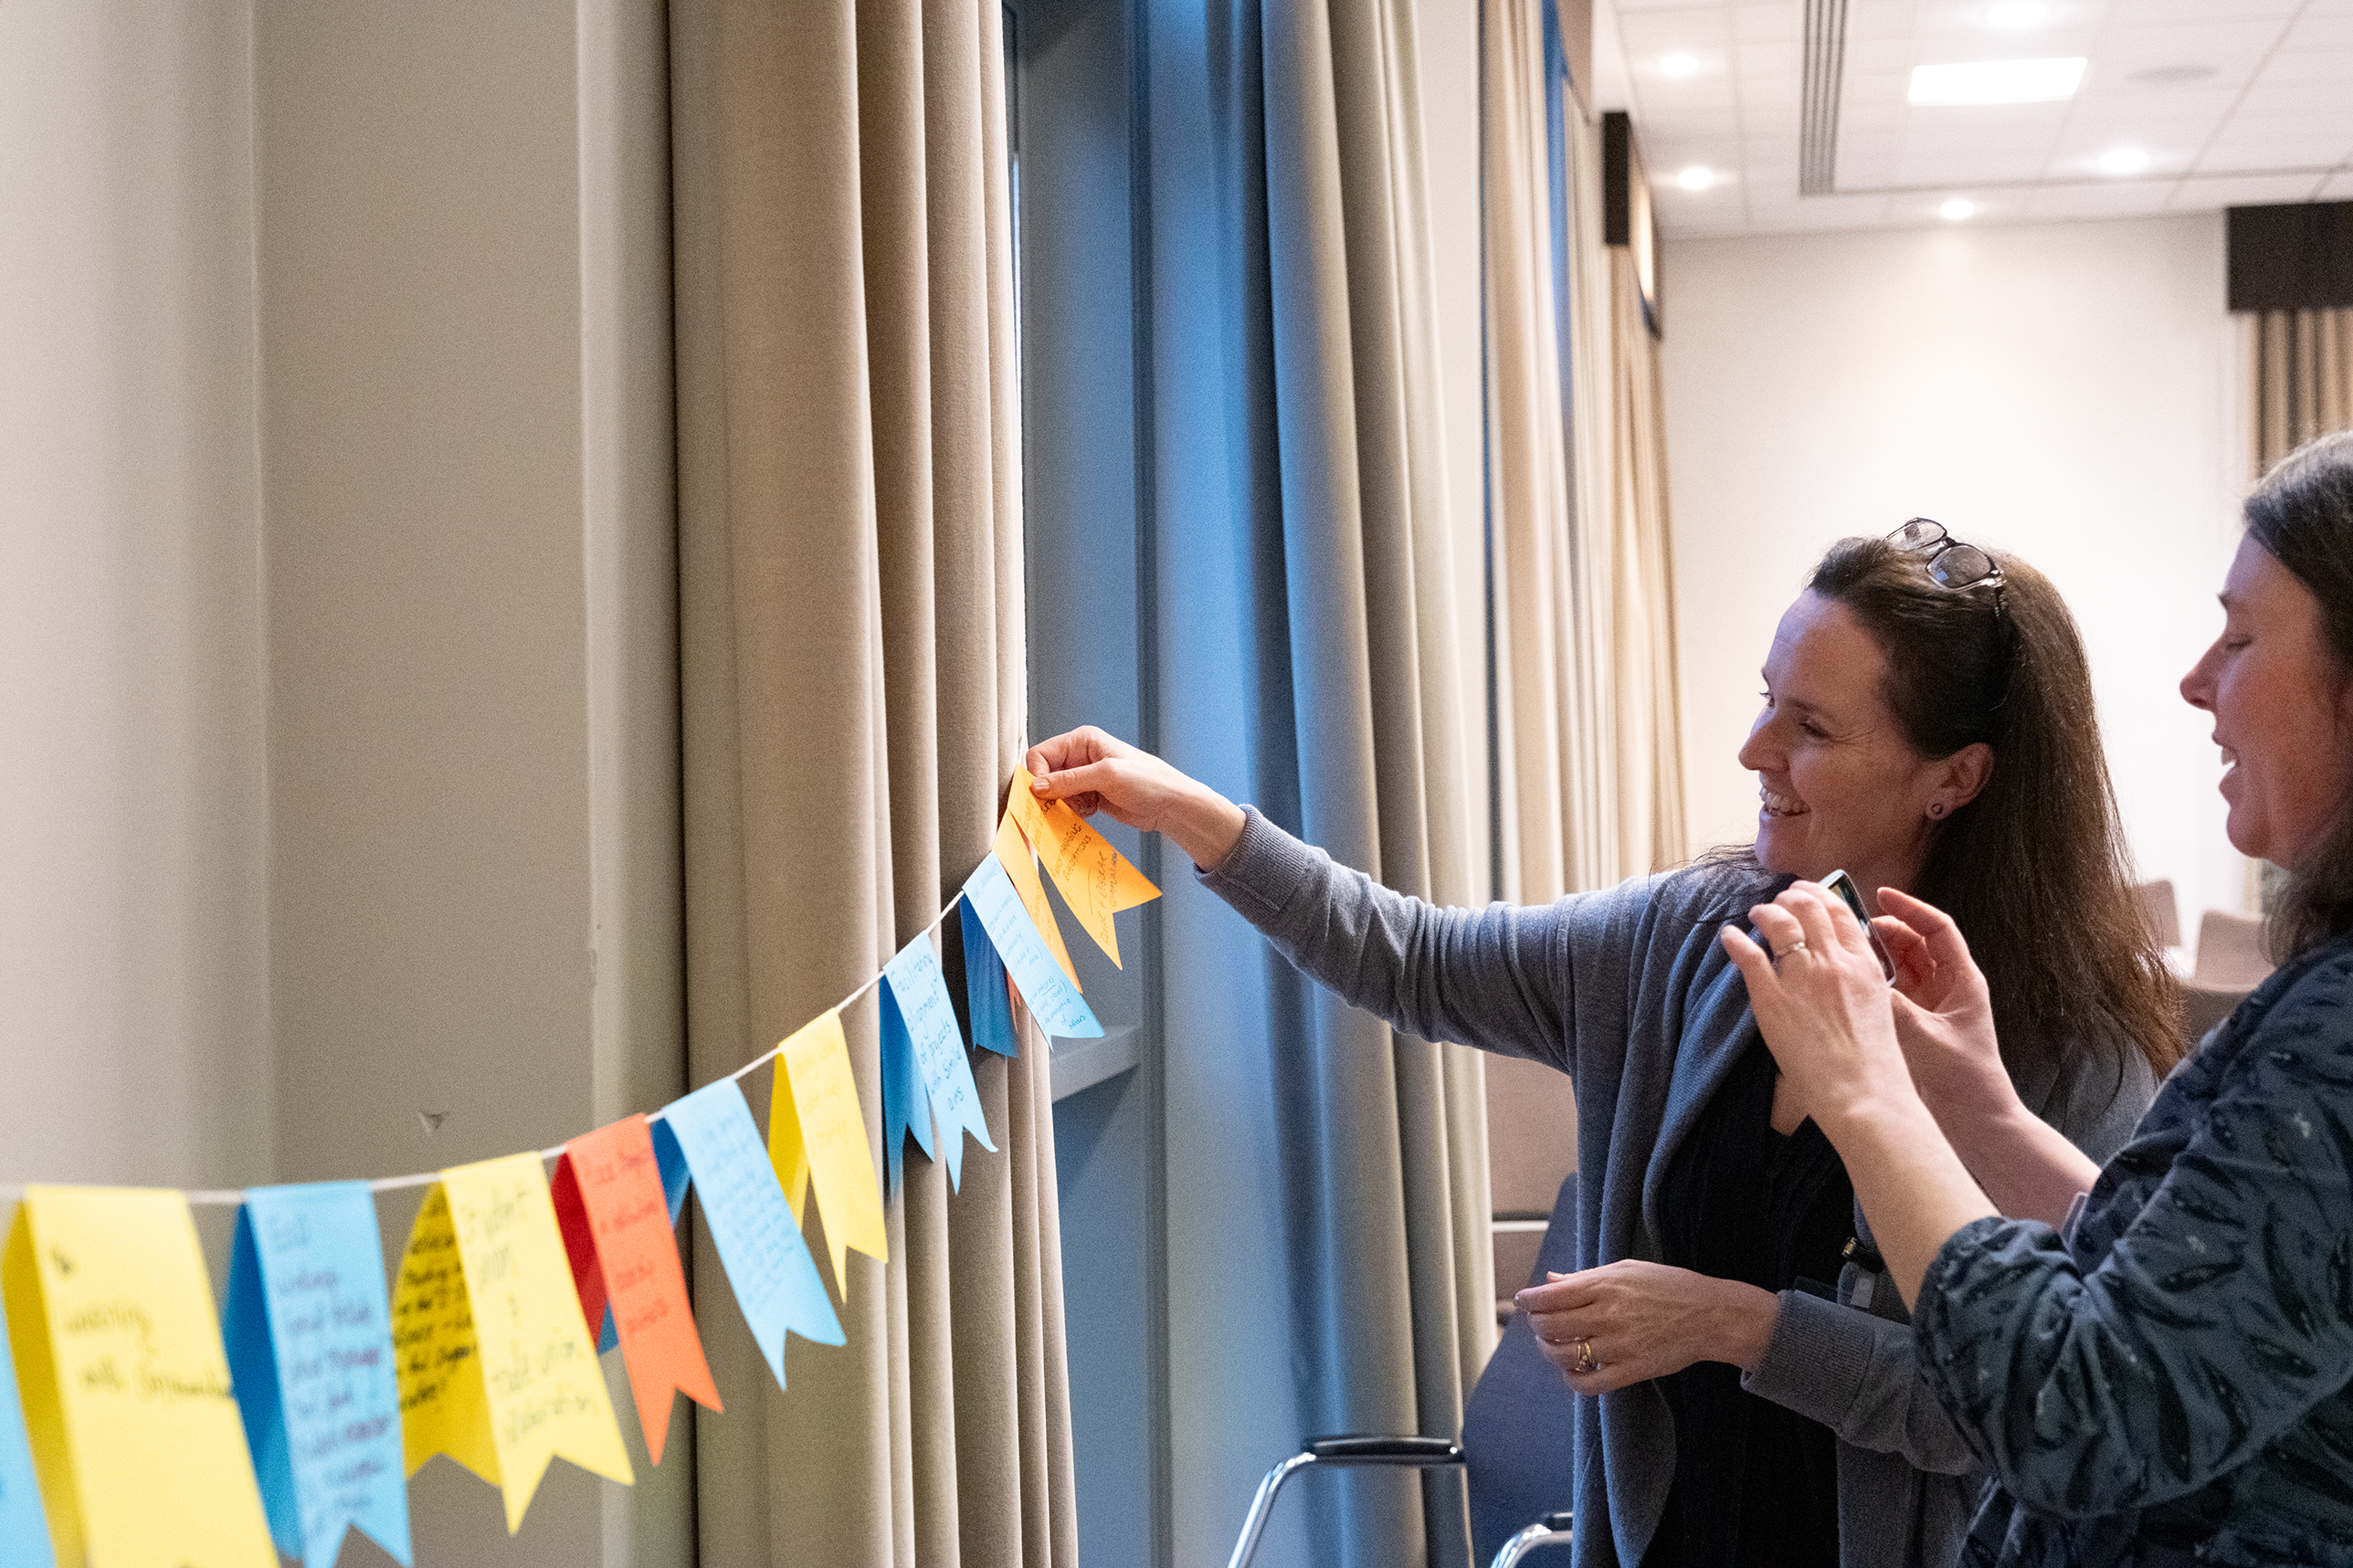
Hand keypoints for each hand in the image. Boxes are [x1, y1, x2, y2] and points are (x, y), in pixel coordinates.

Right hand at [1023, 727, 1246, 869]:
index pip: (1041, 754)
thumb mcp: (1107, 776)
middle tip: (1063, 806)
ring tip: (1085, 807)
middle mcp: (1080, 757)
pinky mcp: (1089, 796)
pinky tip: (1092, 811)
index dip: (1037, 775)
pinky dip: (1073, 812)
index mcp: (1082, 741)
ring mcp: (1084, 778)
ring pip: (1054, 793)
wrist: (1171, 805)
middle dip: (1050, 793)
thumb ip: (1070, 780)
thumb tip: (1037, 786)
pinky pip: (1067, 805)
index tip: (1042, 795)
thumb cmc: (1148, 781)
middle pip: (1045, 775)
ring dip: (1063, 805)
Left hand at [1516, 1261, 1777, 1394]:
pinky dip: (1572, 1379)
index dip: (1529, 1300)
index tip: (1523, 1301)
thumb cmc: (1669, 1286)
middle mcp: (1610, 1316)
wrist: (1711, 1316)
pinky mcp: (1632, 1371)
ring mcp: (1620, 1346)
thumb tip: (1550, 1281)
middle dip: (1536, 1325)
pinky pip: (1589, 1384)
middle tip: (1537, 1322)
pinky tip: (1573, 1369)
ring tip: (1551, 1344)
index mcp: (1606, 1285)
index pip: (1551, 1296)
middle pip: (1551, 1326)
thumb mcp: (1627, 1270)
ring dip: (1549, 1351)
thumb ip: (1585, 1277)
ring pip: (1564, 1355)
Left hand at [1720, 883, 1920, 1136]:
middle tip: (1778, 901)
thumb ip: (1858, 977)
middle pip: (1808, 908)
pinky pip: (1749, 956)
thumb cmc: (1873, 1060)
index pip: (1840, 911)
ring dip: (1764, 912)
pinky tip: (1729, 935)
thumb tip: (1841, 961)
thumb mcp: (1878, 1005)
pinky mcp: (1772, 1000)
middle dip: (1789, 897)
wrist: (1862, 1091)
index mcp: (1863, 964)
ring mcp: (1802, 979)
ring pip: (1779, 923)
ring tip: (1756, 913)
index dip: (1818, 895)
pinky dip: (1736, 941)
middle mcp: (1833, 962)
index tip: (1806, 895)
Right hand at [1870, 888, 2019, 1136]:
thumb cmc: (1964, 1076)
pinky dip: (1875, 978)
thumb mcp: (1926, 1036)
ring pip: (1902, 964)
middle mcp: (1948, 985)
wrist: (1976, 1117)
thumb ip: (1893, 1007)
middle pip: (1916, 942)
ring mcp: (1932, 1003)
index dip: (1910, 909)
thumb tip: (1861, 979)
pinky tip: (1853, 978)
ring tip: (1847, 947)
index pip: (1937, 929)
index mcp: (1963, 979)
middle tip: (1851, 923)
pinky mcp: (1918, 1020)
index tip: (1881, 896)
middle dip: (1886, 929)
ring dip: (1878, 953)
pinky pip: (1895, 988)